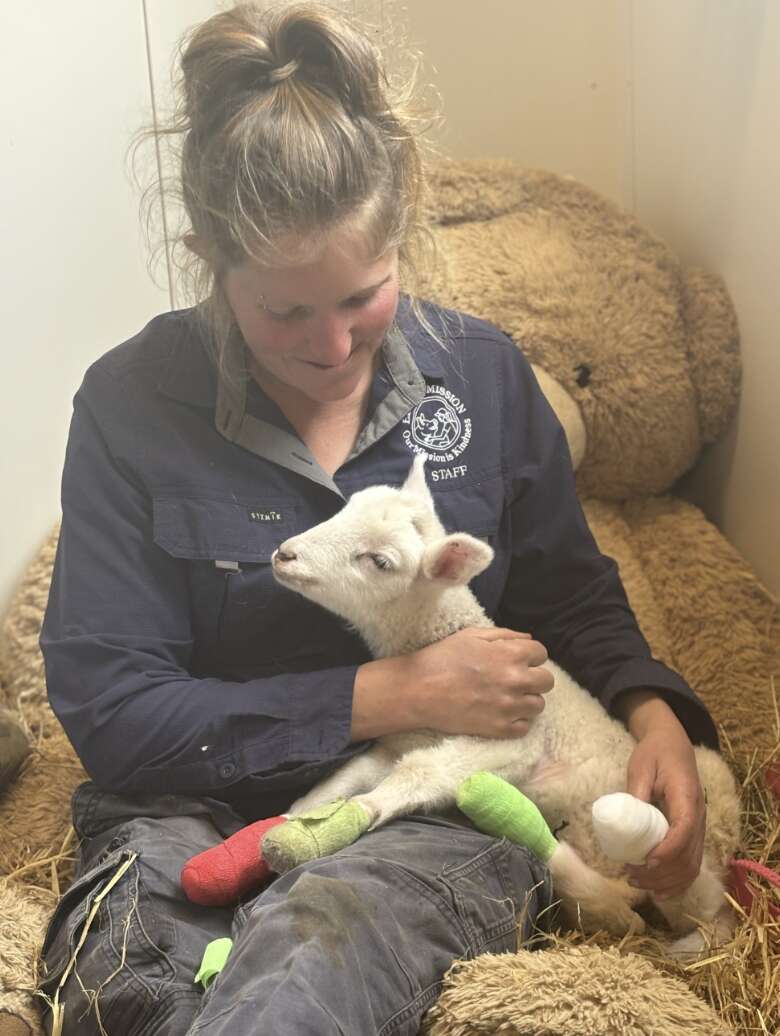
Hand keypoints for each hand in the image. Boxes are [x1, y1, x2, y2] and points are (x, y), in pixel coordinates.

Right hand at [408, 626, 553, 738]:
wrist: (418, 690)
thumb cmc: (442, 658)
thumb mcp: (471, 635)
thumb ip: (504, 635)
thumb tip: (528, 640)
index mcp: (510, 655)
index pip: (541, 653)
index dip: (530, 655)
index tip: (518, 659)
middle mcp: (515, 681)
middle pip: (547, 681)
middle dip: (534, 677)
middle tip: (515, 678)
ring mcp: (509, 708)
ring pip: (539, 705)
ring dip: (527, 699)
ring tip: (508, 696)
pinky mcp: (499, 729)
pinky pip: (525, 727)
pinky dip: (517, 720)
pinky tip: (502, 712)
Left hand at [620, 694, 705, 897]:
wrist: (673, 744)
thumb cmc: (655, 753)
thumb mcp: (641, 766)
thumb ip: (636, 792)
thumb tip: (625, 820)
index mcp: (687, 797)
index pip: (684, 830)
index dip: (667, 851)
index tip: (646, 862)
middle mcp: (698, 816)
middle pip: (689, 855)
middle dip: (661, 873)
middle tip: (632, 876)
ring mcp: (698, 827)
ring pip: (692, 865)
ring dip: (667, 881)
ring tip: (638, 884)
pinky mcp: (692, 833)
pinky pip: (691, 863)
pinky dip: (678, 881)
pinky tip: (659, 891)